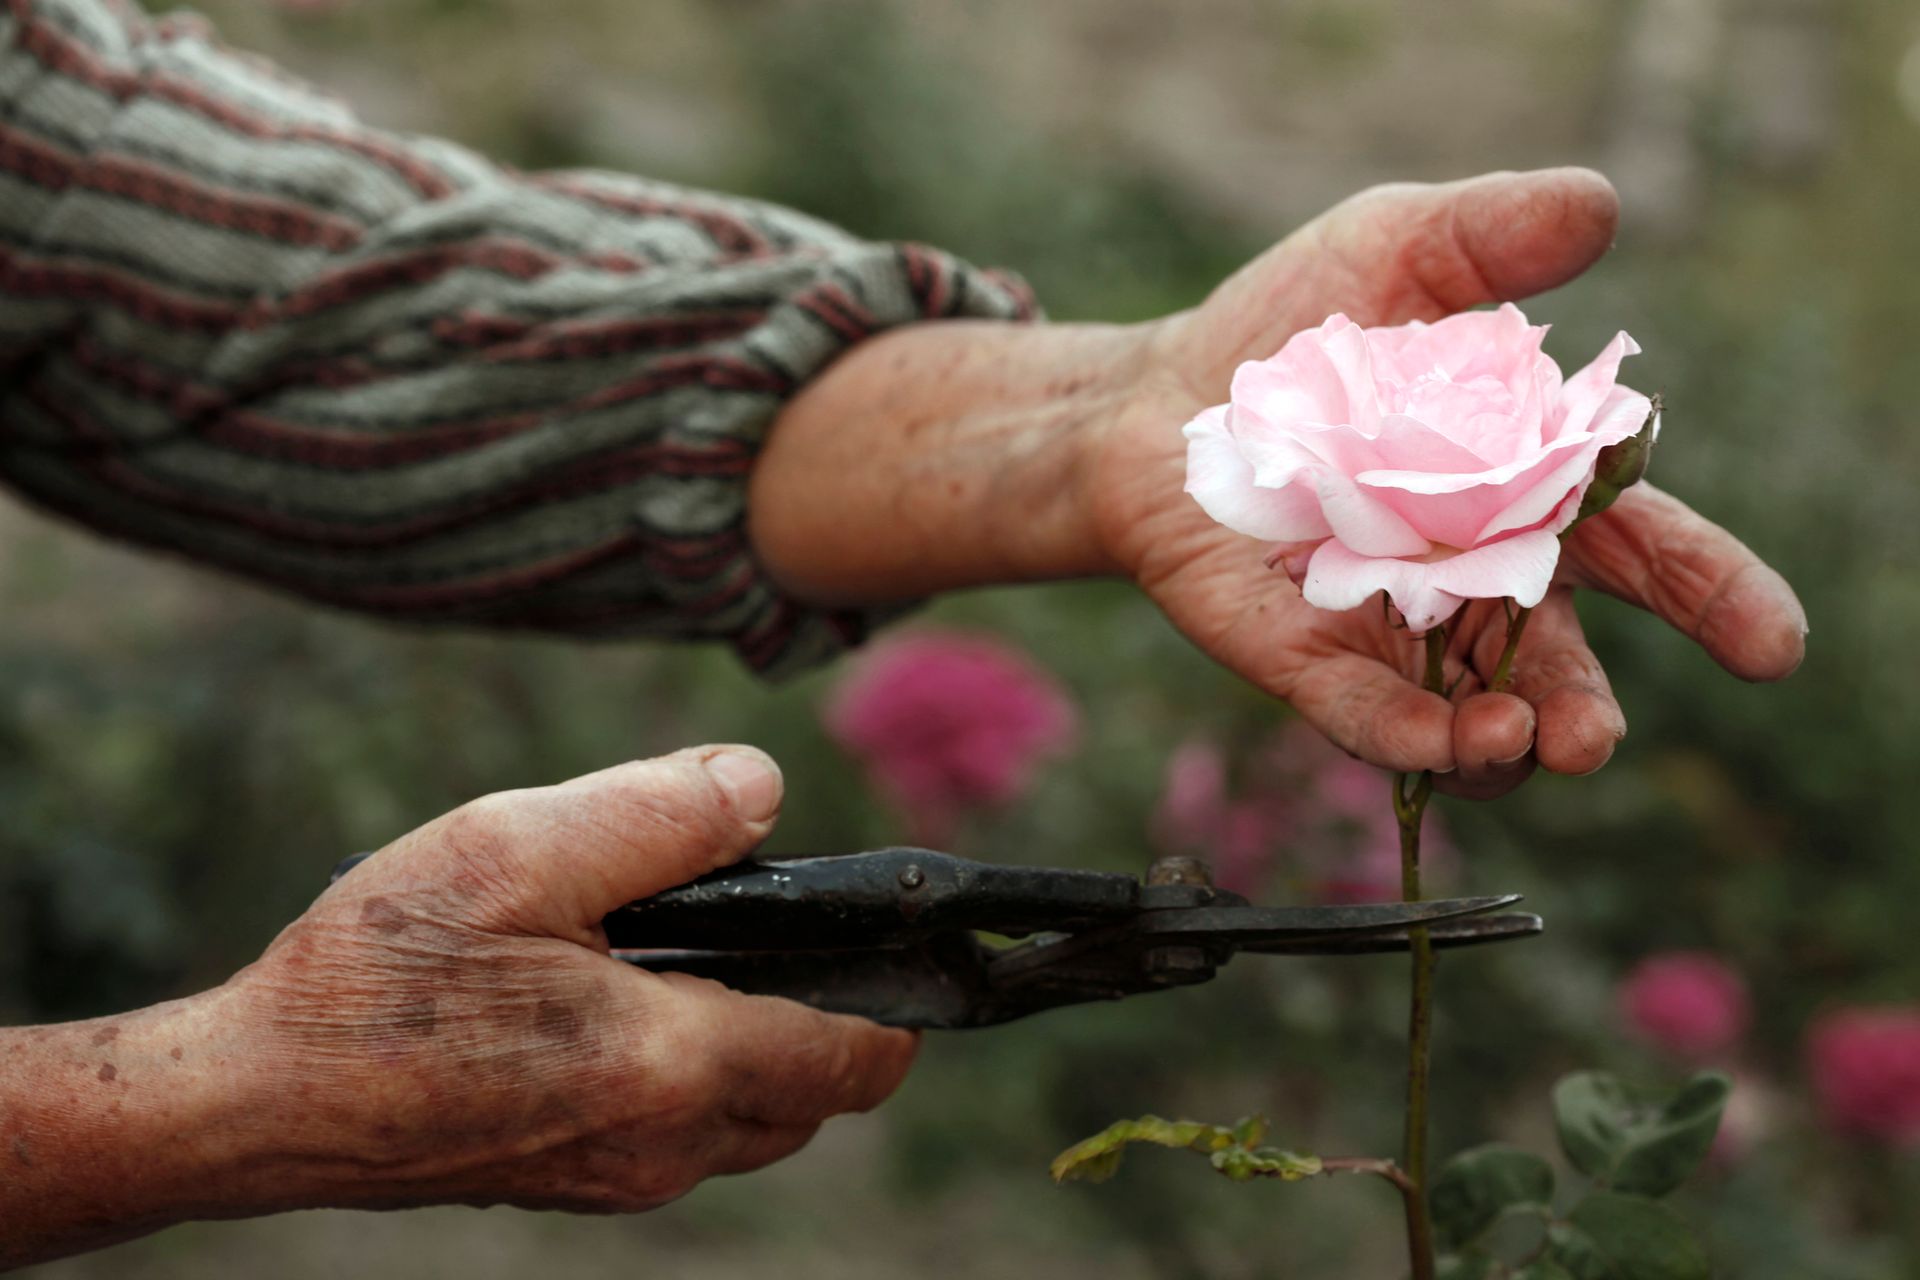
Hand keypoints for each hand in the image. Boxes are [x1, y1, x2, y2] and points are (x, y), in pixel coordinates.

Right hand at [223, 746, 914, 1211]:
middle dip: (823, 1017)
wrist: (258, 1098)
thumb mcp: (516, 848)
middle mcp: (659, 1146)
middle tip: (765, 926)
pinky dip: (687, 1074)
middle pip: (811, 1099)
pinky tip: (614, 999)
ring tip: (680, 953)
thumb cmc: (374, 974)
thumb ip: (660, 813)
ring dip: (752, 1046)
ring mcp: (612, 1178)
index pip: (855, 1061)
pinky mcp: (568, 1181)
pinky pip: (675, 1136)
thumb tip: (762, 787)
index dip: (895, 1001)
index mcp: (670, 1066)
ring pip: (747, 1123)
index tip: (890, 940)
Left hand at [1090, 169, 1806, 796]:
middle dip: (1587, 708)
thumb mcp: (1393, 254)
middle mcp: (1475, 580)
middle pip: (1557, 660)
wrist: (1158, 394)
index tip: (1771, 642)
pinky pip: (1365, 714)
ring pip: (1471, 714)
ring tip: (1522, 740)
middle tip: (1595, 734)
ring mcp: (1391, 629)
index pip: (1644, 549)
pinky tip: (1439, 744)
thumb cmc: (1294, 327)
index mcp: (1529, 494)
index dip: (1715, 595)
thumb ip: (1490, 235)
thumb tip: (1597, 205)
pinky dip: (1406, 736)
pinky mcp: (1305, 656)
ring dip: (1507, 741)